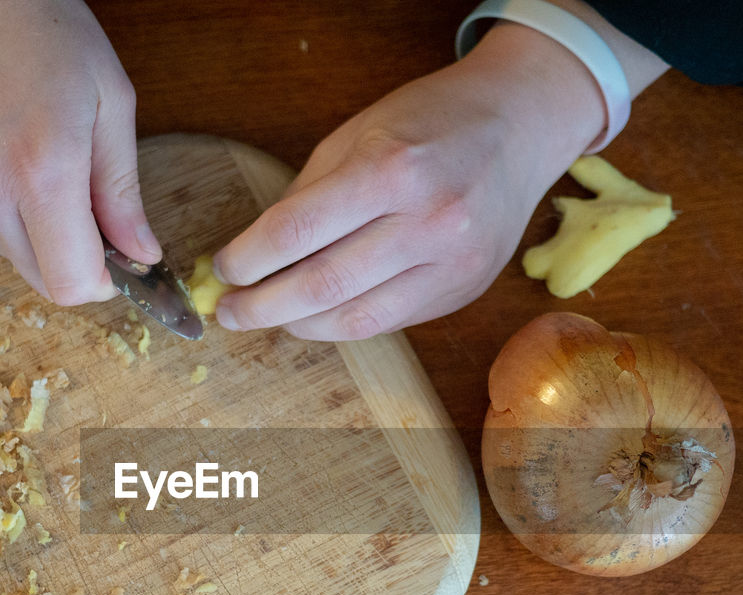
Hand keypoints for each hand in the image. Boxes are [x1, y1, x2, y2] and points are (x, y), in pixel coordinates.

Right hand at [0, 0, 159, 303]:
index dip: (96, 282)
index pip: (67, 283)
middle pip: (32, 273)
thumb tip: (142, 254)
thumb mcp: (109, 103)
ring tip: (17, 155)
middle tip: (70, 198)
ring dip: (18, 222)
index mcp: (40, 169)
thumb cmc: (42, 30)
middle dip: (62, 251)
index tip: (108, 263)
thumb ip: (122, 192)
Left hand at [211, 23, 610, 340]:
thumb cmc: (431, 122)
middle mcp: (428, 219)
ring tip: (266, 318)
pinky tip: (315, 316)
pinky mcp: (463, 290)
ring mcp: (452, 262)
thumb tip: (254, 255)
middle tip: (229, 312)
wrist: (519, 127)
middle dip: (262, 307)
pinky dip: (341, 325)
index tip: (222, 271)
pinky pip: (388, 322)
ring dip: (298, 324)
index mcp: (392, 168)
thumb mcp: (357, 135)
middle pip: (323, 286)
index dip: (248, 259)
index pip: (297, 230)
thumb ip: (307, 196)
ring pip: (355, 318)